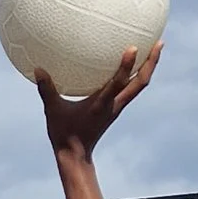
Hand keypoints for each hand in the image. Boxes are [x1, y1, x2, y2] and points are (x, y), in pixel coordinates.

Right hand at [35, 40, 160, 163]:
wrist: (76, 156)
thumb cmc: (64, 134)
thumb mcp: (53, 111)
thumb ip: (47, 89)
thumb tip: (37, 69)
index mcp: (101, 105)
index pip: (118, 83)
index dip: (126, 66)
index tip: (133, 47)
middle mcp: (114, 104)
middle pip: (141, 83)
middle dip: (152, 62)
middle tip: (160, 42)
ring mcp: (117, 106)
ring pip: (139, 85)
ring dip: (149, 67)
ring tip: (155, 47)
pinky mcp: (115, 108)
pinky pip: (130, 88)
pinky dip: (136, 74)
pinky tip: (133, 62)